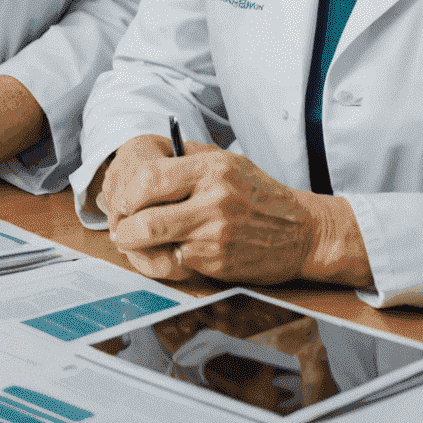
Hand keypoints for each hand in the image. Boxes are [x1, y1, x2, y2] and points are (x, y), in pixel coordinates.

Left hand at [101, 134, 368, 285]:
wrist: (303, 232)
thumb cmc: (258, 193)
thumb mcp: (226, 161)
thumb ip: (185, 159)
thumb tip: (140, 164)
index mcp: (212, 169)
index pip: (150, 178)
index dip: (128, 192)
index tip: (123, 198)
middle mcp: (213, 201)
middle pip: (147, 218)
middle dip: (123, 225)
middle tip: (119, 226)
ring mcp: (216, 235)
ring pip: (157, 244)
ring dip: (135, 246)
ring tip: (130, 241)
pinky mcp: (220, 263)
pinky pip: (177, 262)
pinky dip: (162, 259)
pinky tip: (160, 252)